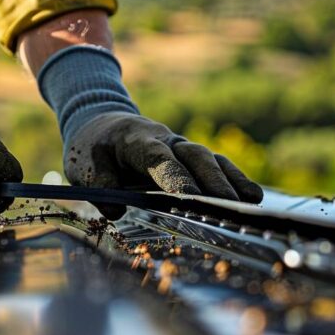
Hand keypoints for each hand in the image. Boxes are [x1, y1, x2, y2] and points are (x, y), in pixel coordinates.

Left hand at [64, 113, 262, 217]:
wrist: (101, 123)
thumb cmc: (92, 149)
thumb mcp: (82, 164)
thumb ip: (99, 185)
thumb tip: (118, 210)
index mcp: (137, 141)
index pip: (160, 160)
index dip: (176, 178)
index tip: (191, 199)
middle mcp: (166, 140)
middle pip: (194, 157)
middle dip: (213, 181)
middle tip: (229, 206)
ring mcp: (181, 147)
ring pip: (210, 159)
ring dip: (230, 180)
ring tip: (250, 202)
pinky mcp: (190, 157)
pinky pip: (215, 164)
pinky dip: (234, 178)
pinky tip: (252, 196)